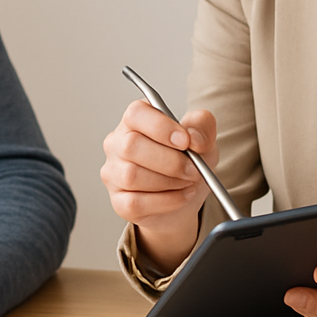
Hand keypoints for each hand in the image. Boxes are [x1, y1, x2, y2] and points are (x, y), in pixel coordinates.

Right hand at [101, 100, 217, 273]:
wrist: (186, 196)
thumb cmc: (187, 161)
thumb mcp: (202, 138)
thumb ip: (202, 126)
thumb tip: (194, 137)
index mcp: (136, 120)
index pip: (136, 114)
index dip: (161, 127)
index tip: (185, 141)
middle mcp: (118, 143)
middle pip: (131, 146)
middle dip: (170, 160)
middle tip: (193, 169)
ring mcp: (114, 172)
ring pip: (131, 176)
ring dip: (169, 182)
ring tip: (188, 181)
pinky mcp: (118, 200)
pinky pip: (135, 202)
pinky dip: (166, 201)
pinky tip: (180, 196)